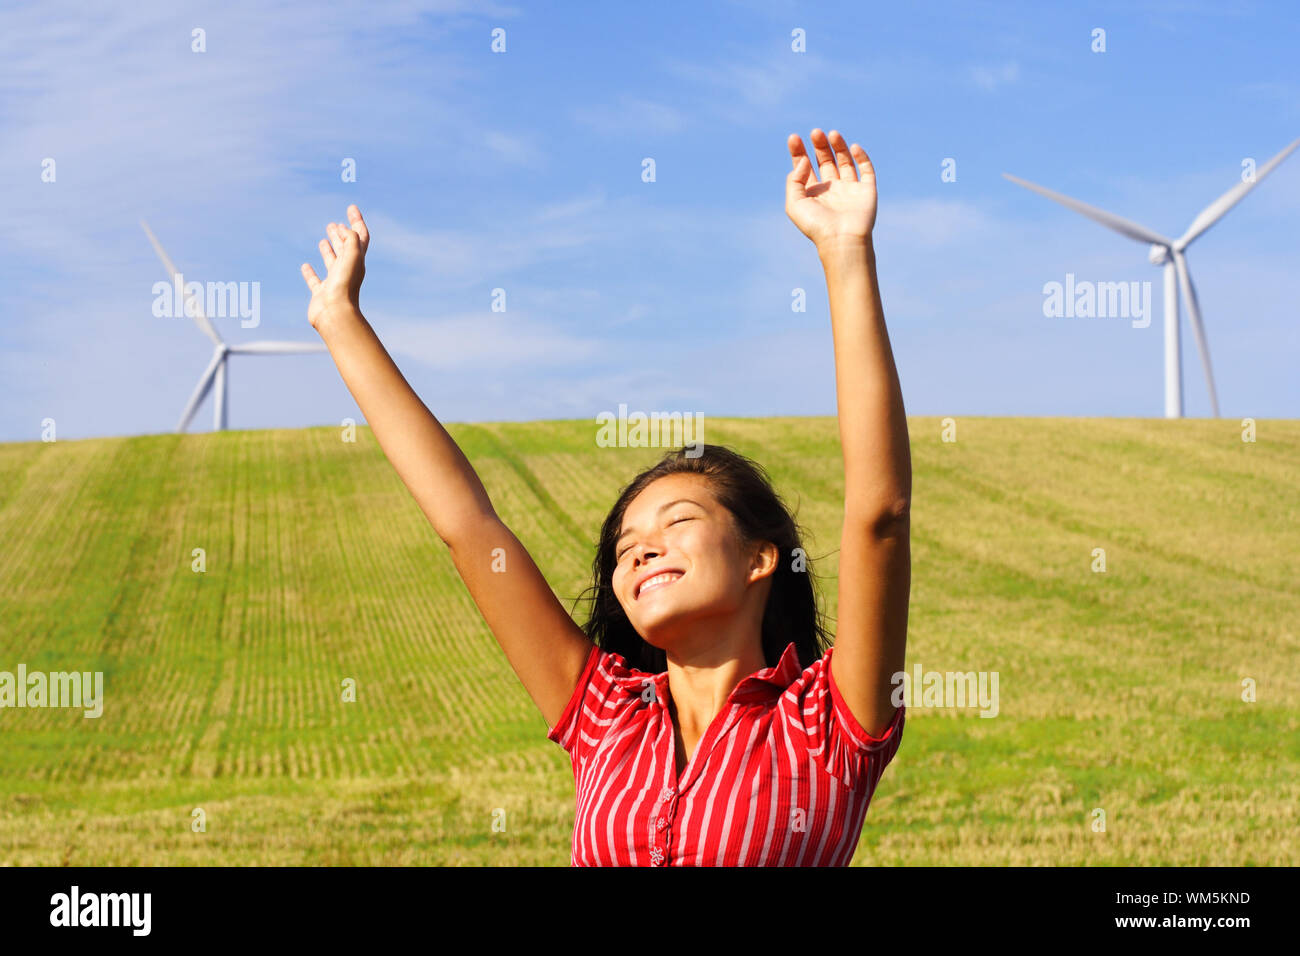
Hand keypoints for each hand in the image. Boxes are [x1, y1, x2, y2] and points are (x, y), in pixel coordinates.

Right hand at [300, 204, 369, 329]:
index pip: (360, 237)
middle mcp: (347, 271)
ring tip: (324, 239)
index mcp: (357, 261)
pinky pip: (315, 280)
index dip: (357, 221)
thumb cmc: (345, 285)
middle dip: (341, 235)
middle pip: (346, 249)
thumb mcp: (352, 256)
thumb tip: (348, 230)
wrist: (335, 314)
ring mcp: (334, 282)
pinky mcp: (321, 293)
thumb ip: (351, 239)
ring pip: (332, 262)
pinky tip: (305, 266)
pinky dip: (310, 272)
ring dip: (329, 250)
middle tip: (334, 223)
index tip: (351, 207)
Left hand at [785, 129, 876, 248]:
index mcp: (813, 193)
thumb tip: (804, 160)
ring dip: (838, 146)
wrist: (842, 239)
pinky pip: (866, 169)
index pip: (804, 167)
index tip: (794, 138)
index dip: (798, 152)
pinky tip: (852, 147)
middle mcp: (831, 189)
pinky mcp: (866, 190)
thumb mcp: (794, 204)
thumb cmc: (816, 226)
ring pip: (844, 161)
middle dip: (819, 145)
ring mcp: (849, 189)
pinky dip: (861, 156)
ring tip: (831, 133)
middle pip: (824, 160)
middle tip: (815, 132)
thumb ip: (794, 180)